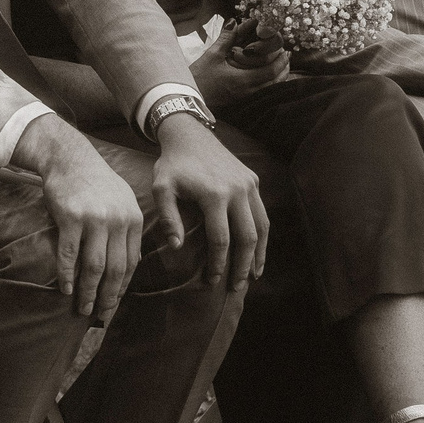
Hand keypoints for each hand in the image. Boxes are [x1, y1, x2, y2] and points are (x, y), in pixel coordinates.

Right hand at [20, 117, 146, 322]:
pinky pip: (69, 254)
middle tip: (101, 314)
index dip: (122, 287)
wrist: (70, 157)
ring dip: (88, 292)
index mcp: (133, 219)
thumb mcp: (122, 201)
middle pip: (115, 269)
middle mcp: (117, 221)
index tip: (114, 302)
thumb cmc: (95, 183)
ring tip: (83, 308)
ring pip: (93, 266)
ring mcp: (94, 219)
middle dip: (108, 297)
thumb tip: (127, 265)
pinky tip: (66, 289)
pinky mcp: (71, 218)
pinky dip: (67, 275)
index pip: (131, 262)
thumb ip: (127, 230)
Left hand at [148, 113, 268, 300]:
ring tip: (252, 275)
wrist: (190, 135)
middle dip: (242, 265)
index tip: (213, 281)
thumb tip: (177, 248)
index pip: (221, 239)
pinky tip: (257, 251)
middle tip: (236, 287)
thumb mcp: (162, 188)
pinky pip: (262, 214)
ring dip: (258, 254)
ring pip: (261, 227)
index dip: (219, 264)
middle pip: (247, 237)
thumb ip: (168, 217)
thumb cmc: (172, 165)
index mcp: (214, 194)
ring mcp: (249, 185)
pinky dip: (262, 236)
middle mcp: (237, 190)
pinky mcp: (253, 181)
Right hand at [188, 18, 289, 113]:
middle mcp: (248, 91)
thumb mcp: (212, 54)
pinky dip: (271, 83)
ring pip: (271, 88)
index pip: (271, 71)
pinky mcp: (242, 100)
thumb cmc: (199, 76)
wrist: (187, 96)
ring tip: (282, 63)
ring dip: (280, 76)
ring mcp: (246, 98)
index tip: (284, 48)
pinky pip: (264, 92)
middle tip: (287, 55)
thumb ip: (226, 38)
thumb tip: (235, 21)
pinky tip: (270, 75)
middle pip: (276, 81)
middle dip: (284, 67)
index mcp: (243, 80)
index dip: (280, 60)